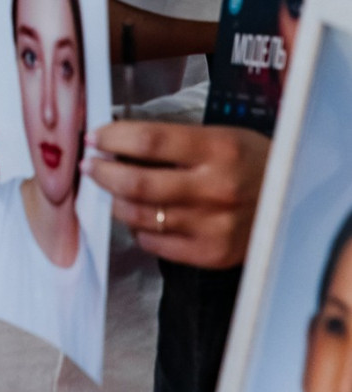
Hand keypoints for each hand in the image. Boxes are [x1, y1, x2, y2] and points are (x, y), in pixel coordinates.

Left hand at [85, 120, 267, 267]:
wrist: (301, 202)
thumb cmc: (251, 161)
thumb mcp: (220, 136)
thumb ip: (173, 140)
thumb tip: (117, 141)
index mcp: (218, 149)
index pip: (149, 140)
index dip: (113, 138)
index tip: (94, 137)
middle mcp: (216, 189)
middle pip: (139, 182)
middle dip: (103, 173)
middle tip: (90, 166)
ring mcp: (215, 226)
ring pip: (142, 216)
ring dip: (116, 202)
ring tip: (111, 191)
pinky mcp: (214, 255)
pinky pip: (158, 245)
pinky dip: (140, 231)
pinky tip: (142, 218)